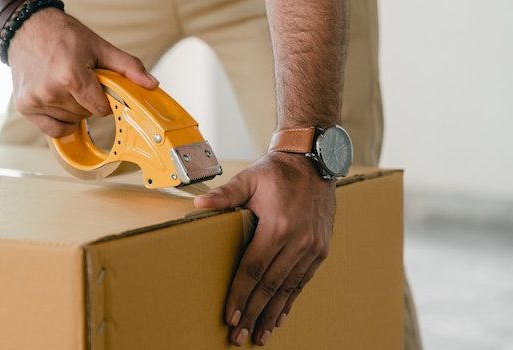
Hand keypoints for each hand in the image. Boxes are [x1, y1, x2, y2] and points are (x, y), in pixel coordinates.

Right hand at [7, 9, 157, 137]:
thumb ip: (127, 67)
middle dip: (88, 102)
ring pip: (70, 122)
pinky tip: (59, 103)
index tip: (99, 87)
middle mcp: (51, 91)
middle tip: (80, 81)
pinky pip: (52, 130)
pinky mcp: (25, 107)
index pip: (101, 109)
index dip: (105, 100)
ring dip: (73, 109)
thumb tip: (151, 84)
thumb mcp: (99, 47)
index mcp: (71, 76)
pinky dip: (60, 121)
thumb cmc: (61, 35)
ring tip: (65, 86)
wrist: (26, 28)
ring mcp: (36, 100)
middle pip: (85, 115)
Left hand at [194, 152, 334, 346]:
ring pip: (288, 288)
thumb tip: (199, 205)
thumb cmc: (277, 171)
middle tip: (239, 336)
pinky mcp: (321, 249)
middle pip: (270, 286)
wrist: (314, 161)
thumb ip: (225, 194)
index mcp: (278, 226)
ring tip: (259, 335)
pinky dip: (290, 301)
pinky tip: (279, 317)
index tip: (229, 316)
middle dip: (252, 313)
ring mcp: (312, 247)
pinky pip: (302, 281)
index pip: (253, 269)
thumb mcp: (249, 178)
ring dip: (272, 314)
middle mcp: (298, 241)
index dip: (240, 295)